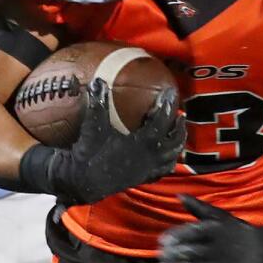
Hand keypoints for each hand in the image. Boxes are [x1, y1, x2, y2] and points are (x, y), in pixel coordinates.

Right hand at [46, 80, 185, 204]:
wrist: (82, 182)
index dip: (167, 104)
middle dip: (179, 126)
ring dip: (177, 144)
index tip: (170, 92)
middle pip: (174, 140)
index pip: (162, 119)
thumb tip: (99, 81)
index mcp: (143, 142)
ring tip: (177, 133)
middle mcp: (150, 156)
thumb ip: (99, 103)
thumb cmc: (90, 153)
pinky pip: (162, 171)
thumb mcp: (94, 125)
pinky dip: (168, 162)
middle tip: (180, 114)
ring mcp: (147, 170)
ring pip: (172, 157)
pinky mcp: (141, 179)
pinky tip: (165, 157)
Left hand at [159, 195, 262, 262]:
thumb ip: (199, 207)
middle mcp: (217, 249)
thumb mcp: (222, 217)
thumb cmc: (240, 233)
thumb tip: (178, 195)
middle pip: (187, 253)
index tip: (162, 242)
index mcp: (216, 231)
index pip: (188, 234)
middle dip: (170, 256)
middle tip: (160, 256)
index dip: (172, 238)